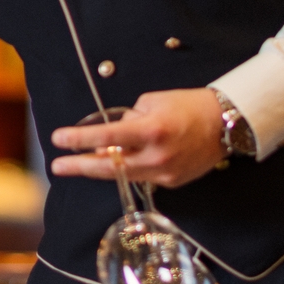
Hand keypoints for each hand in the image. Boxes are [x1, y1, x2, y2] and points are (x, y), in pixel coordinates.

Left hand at [49, 88, 227, 188]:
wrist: (226, 123)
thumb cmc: (189, 105)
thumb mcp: (153, 102)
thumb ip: (128, 120)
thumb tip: (109, 139)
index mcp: (152, 130)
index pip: (107, 137)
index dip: (79, 139)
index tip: (58, 138)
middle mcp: (157, 156)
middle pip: (109, 167)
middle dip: (80, 166)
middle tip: (57, 166)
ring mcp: (165, 173)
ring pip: (123, 175)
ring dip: (102, 168)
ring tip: (83, 160)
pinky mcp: (172, 182)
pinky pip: (142, 176)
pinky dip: (130, 168)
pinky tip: (125, 159)